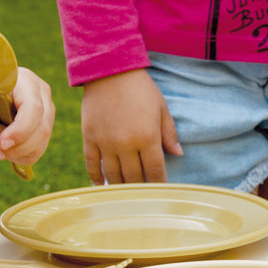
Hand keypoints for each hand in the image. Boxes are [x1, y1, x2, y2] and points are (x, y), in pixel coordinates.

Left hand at [0, 67, 55, 164]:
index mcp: (23, 80)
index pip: (33, 107)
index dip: (21, 129)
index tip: (2, 144)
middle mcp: (40, 92)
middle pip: (41, 128)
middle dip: (17, 147)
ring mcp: (45, 110)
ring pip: (40, 143)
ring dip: (15, 152)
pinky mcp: (43, 127)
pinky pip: (37, 151)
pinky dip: (19, 156)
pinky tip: (3, 149)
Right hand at [81, 69, 180, 184]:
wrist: (109, 70)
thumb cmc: (140, 88)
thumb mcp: (161, 108)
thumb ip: (169, 133)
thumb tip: (178, 154)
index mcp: (147, 137)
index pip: (155, 172)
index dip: (159, 185)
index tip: (161, 193)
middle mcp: (126, 144)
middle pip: (134, 178)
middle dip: (140, 190)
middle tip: (143, 197)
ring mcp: (105, 143)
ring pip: (113, 175)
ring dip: (120, 187)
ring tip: (125, 194)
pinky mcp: (89, 138)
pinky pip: (92, 165)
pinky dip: (96, 177)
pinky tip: (102, 185)